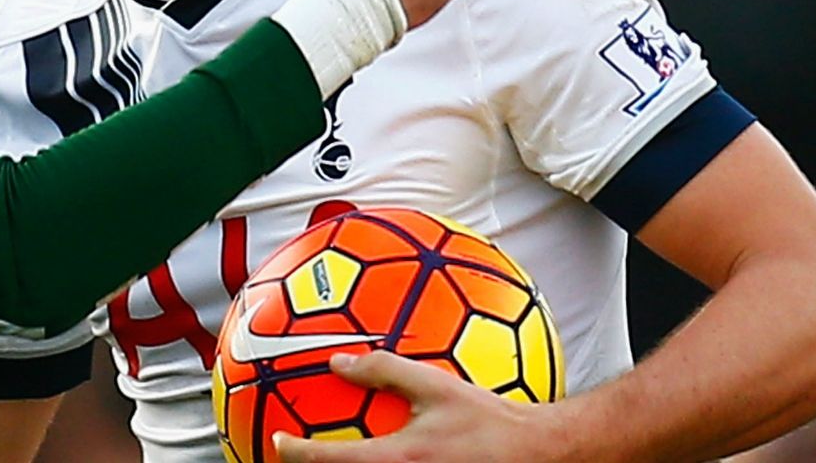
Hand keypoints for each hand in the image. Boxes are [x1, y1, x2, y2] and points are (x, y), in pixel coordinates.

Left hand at [274, 351, 554, 462]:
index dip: (296, 452)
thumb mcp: (434, 385)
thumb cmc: (489, 420)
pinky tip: (376, 456)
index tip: (279, 442)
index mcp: (399, 459)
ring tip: (332, 456)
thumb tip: (338, 362)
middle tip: (297, 454)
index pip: (331, 460)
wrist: (537, 454)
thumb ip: (383, 369)